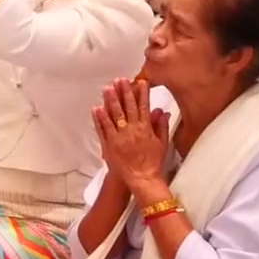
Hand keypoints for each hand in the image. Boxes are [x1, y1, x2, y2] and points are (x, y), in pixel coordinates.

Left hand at [92, 78, 170, 192]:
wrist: (141, 178)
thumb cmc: (152, 161)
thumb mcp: (162, 143)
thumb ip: (161, 125)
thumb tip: (161, 111)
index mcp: (145, 128)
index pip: (143, 106)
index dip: (141, 93)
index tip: (140, 82)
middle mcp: (132, 130)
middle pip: (127, 107)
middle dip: (123, 92)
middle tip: (120, 80)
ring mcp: (119, 137)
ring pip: (113, 115)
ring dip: (110, 101)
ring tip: (107, 89)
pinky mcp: (109, 144)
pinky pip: (103, 129)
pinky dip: (99, 119)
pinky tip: (96, 108)